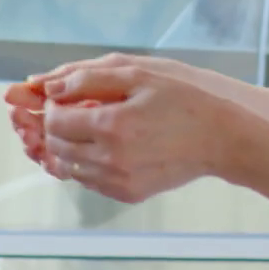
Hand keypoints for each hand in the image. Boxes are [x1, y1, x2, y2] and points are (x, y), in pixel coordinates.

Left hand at [10, 54, 248, 203]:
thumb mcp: (138, 75)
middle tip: (77, 111)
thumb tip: (49, 88)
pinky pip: (90, 181)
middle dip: (58, 127)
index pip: (54, 121)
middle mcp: (111, 159)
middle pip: (58, 146)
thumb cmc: (183, 99)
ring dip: (72, 146)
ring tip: (94, 129)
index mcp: (111, 125)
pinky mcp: (128, 194)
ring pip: (71, 166)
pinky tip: (108, 146)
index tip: (66, 98)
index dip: (53, 107)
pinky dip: (89, 164)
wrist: (220, 137)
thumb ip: (88, 78)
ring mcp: (119, 181)